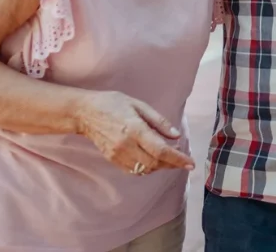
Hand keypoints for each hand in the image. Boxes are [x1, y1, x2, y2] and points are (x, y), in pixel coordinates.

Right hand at [75, 91, 193, 175]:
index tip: (191, 163)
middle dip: (172, 164)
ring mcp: (117, 155)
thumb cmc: (113, 103)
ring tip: (169, 157)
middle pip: (155, 163)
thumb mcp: (139, 105)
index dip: (178, 159)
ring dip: (160, 167)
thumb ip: (159, 122)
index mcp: (135, 129)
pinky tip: (153, 160)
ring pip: (145, 170)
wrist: (85, 112)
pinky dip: (147, 168)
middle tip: (182, 159)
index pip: (161, 150)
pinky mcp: (112, 160)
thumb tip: (176, 136)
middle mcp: (126, 145)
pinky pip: (133, 170)